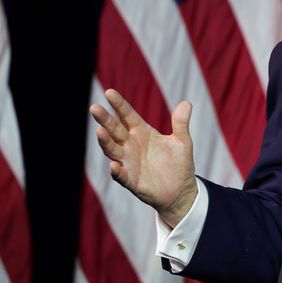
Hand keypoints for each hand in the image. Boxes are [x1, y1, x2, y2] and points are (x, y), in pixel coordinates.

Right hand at [89, 89, 197, 226]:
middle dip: (105, 119)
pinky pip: (121, 175)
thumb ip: (181, 123)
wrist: (181, 190)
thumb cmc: (179, 163)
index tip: (109, 92)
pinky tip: (114, 166)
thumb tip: (187, 103)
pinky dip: (117, 171)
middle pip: (115, 130)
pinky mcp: (131, 180)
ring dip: (105, 142)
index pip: (127, 115)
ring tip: (99, 131)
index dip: (119, 104)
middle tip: (95, 108)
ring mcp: (129, 162)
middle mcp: (131, 145)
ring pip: (112, 150)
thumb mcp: (182, 141)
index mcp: (142, 132)